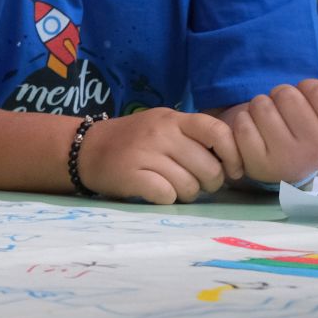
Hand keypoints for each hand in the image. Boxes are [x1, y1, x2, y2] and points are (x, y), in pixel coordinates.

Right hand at [80, 108, 238, 203]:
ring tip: (173, 187)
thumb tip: (231, 162)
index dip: (233, 154)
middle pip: (209, 168)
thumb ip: (192, 137)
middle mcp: (160, 132)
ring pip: (190, 186)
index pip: (217, 130)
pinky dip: (166, 198)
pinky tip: (156, 192)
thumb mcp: (162, 127)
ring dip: (187, 194)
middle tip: (196, 183)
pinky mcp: (131, 175)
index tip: (232, 170)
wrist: (84, 149)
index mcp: (172, 119)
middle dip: (209, 183)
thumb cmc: (132, 141)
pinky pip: (167, 195)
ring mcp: (145, 153)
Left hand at [221, 79, 317, 183]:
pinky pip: (243, 123)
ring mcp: (289, 159)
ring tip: (269, 121)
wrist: (283, 167)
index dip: (308, 87)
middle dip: (281, 95)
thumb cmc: (308, 132)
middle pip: (287, 95)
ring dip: (260, 106)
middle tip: (284, 112)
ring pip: (262, 105)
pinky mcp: (259, 163)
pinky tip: (254, 132)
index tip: (307, 100)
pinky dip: (244, 120)